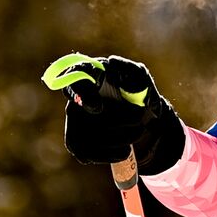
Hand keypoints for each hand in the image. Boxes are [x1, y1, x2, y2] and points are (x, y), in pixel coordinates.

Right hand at [56, 55, 185, 175]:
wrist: (143, 121)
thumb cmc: (138, 93)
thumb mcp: (141, 79)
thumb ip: (131, 70)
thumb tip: (113, 62)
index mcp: (89, 77)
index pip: (73, 78)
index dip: (81, 93)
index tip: (98, 107)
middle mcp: (75, 100)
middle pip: (81, 114)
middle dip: (117, 119)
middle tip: (140, 118)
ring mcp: (73, 124)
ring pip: (88, 137)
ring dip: (120, 137)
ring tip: (138, 130)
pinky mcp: (77, 145)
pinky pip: (90, 154)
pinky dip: (113, 153)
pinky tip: (125, 148)